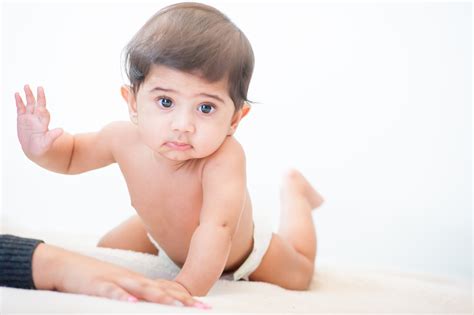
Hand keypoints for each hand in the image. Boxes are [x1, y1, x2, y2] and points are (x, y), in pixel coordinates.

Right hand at [15, 85, 62, 157]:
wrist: (33, 150)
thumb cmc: (42, 147)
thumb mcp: (46, 143)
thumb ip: (52, 136)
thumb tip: (61, 130)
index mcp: (44, 123)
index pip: (44, 112)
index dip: (43, 108)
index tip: (42, 105)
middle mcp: (37, 118)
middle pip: (38, 105)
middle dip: (39, 96)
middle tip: (40, 87)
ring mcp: (29, 117)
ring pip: (29, 104)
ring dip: (28, 95)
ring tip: (26, 86)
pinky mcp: (21, 119)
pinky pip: (20, 108)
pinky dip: (19, 101)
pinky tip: (17, 94)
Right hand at [32, 243, 209, 307]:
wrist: (64, 265)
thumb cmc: (94, 280)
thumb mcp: (120, 288)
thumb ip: (138, 296)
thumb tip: (153, 305)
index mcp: (138, 282)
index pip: (166, 290)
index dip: (186, 298)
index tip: (205, 306)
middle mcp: (132, 279)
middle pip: (161, 290)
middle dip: (182, 300)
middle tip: (203, 308)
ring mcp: (115, 281)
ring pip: (142, 289)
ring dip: (162, 298)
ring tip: (180, 306)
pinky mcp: (97, 284)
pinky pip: (111, 291)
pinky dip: (122, 297)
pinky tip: (133, 303)